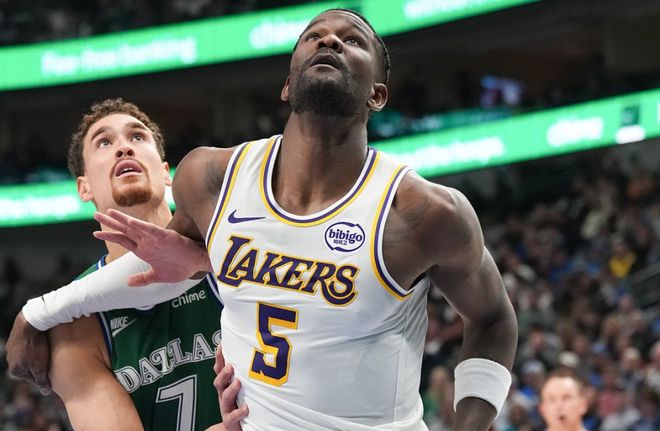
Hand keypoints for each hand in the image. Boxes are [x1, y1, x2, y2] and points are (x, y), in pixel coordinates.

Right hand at [6, 311, 51, 394]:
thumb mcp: (40, 366)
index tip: (55, 370)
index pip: (33, 378)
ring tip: (49, 348)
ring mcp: (12, 347)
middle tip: (53, 357)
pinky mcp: (17, 336)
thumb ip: (42, 380)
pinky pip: (28, 343)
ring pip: (29, 354)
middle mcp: (11, 359)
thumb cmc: (36, 345)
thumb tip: (45, 392)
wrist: (31, 321)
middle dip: (41, 363)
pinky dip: (36, 343)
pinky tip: (45, 340)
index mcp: (15, 369)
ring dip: (39, 353)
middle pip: (30, 366)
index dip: (45, 375)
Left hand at [93, 209, 211, 285]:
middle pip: (125, 230)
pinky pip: (151, 230)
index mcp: (144, 250)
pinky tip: (130, 222)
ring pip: (135, 227)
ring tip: (108, 212)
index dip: (110, 236)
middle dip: (110, 222)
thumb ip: (143, 278)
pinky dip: (141, 226)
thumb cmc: (181, 267)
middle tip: (95, 214)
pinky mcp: (166, 236)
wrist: (197, 265)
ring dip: (122, 220)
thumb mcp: (158, 276)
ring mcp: (155, 238)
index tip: (95, 233)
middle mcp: (147, 242)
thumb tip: (128, 282)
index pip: (123, 240)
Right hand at [213, 346, 247, 430]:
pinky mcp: (230, 421)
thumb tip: (252, 353)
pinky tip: (246, 408)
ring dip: (230, 389)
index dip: (219, 358)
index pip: (220, 369)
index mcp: (225, 385)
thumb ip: (244, 373)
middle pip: (219, 382)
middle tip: (230, 366)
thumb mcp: (241, 387)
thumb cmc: (240, 403)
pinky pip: (233, 416)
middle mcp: (223, 395)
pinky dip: (239, 412)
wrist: (235, 428)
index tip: (221, 346)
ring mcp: (226, 408)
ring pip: (224, 398)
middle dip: (223, 373)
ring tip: (238, 383)